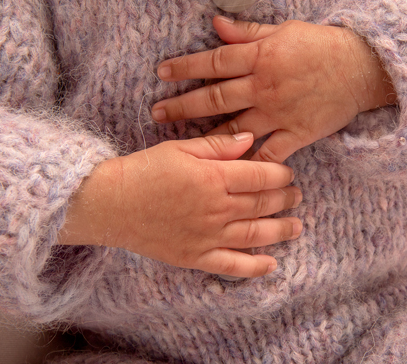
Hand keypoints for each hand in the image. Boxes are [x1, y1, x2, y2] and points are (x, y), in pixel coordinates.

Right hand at [59, 133, 302, 277]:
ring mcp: (207, 236)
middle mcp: (216, 209)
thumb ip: (218, 145)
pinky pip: (231, 265)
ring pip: (254, 234)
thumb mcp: (180, 148)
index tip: (289, 174)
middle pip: (262, 204)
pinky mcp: (195, 257)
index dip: (280, 174)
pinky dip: (254, 266)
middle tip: (297, 196)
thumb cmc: (144, 170)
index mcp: (214, 178)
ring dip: (280, 231)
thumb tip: (251, 139)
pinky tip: (271, 264)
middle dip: (284, 200)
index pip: (260, 175)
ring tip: (296, 227)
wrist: (110, 203)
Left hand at [152, 17, 395, 162]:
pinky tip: (230, 172)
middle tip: (157, 114)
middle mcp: (264, 86)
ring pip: (235, 129)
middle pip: (215, 98)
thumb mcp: (284, 30)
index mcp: (260, 57)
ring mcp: (279, 112)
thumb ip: (248, 32)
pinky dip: (250, 163)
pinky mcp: (297, 133)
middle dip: (183, 106)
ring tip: (183, 145)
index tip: (162, 74)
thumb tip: (216, 24)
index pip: (214, 62)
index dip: (185, 67)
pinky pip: (268, 153)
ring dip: (206, 137)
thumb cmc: (322, 45)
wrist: (363, 68)